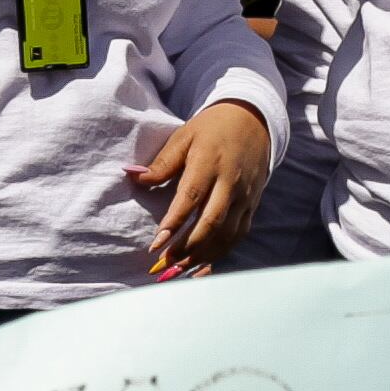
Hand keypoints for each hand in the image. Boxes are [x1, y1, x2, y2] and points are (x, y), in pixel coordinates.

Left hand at [131, 99, 274, 274]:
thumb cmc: (212, 129)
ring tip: (179, 269)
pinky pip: (238, 235)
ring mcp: (244, 196)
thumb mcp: (184, 136)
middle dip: (188, 247)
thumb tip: (135, 178)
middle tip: (164, 264)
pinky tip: (203, 266)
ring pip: (226, 234)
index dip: (174, 222)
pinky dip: (221, 253)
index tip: (156, 243)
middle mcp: (230, 183)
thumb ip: (163, 162)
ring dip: (203, 255)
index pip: (191, 197)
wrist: (253, 121)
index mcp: (210, 162)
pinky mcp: (252, 205)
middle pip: (211, 222)